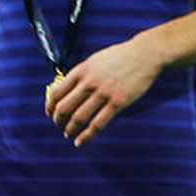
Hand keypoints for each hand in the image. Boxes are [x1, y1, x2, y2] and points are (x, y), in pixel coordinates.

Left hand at [45, 36, 164, 146]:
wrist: (146, 53)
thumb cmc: (122, 56)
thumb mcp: (96, 60)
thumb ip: (82, 74)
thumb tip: (67, 88)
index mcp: (82, 70)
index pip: (56, 93)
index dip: (50, 107)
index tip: (51, 114)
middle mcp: (90, 82)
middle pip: (64, 108)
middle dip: (58, 121)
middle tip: (60, 126)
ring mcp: (104, 92)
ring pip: (78, 118)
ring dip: (70, 130)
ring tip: (69, 134)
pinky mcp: (118, 102)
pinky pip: (97, 124)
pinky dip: (86, 136)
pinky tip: (80, 142)